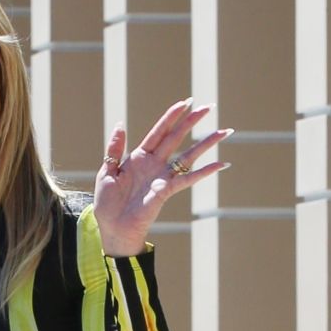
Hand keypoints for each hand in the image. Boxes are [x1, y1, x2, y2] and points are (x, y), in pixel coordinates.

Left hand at [94, 100, 231, 256]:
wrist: (113, 227)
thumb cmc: (107, 204)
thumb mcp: (107, 172)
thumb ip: (115, 149)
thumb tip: (120, 124)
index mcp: (139, 157)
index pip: (158, 132)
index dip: (171, 117)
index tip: (185, 102)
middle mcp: (154, 164)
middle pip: (177, 137)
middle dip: (192, 121)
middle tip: (209, 107)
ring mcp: (163, 176)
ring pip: (189, 155)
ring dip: (206, 143)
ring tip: (224, 132)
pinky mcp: (167, 190)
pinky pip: (189, 179)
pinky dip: (205, 171)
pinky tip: (221, 164)